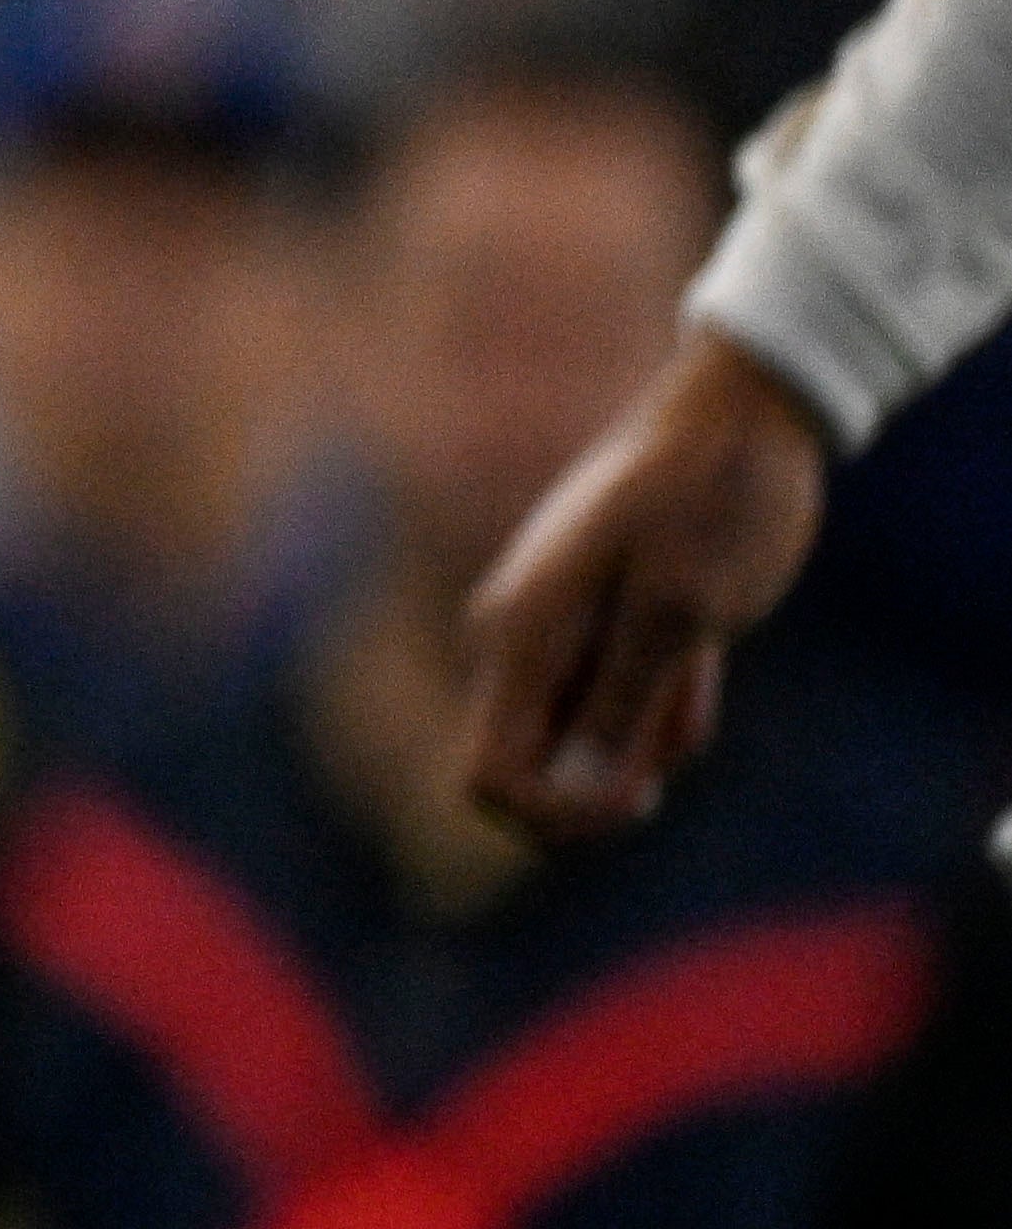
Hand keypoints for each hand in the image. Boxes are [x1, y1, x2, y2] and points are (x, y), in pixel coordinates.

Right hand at [463, 328, 828, 837]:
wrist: (736, 414)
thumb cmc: (710, 500)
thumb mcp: (680, 608)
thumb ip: (624, 701)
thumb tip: (581, 788)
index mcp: (519, 636)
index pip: (492, 779)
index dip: (563, 815)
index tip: (648, 793)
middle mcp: (515, 639)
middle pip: (530, 770)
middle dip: (612, 780)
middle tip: (682, 720)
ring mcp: (550, 632)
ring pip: (581, 742)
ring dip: (647, 738)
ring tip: (701, 662)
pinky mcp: (593, 625)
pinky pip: (612, 705)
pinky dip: (660, 707)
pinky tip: (702, 652)